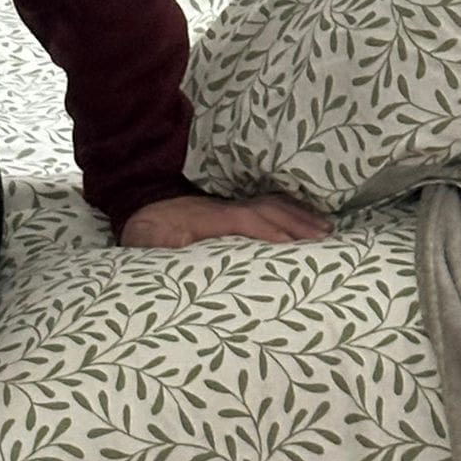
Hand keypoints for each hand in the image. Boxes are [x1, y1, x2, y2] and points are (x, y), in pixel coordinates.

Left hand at [120, 191, 332, 249]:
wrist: (135, 207)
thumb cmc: (143, 233)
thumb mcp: (144, 243)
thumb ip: (162, 249)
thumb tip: (181, 254)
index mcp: (202, 218)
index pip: (241, 220)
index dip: (267, 230)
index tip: (294, 245)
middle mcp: (219, 209)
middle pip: (263, 209)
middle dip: (294, 222)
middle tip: (325, 238)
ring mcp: (226, 207)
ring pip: (267, 205)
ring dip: (297, 214)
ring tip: (325, 228)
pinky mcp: (229, 211)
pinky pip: (263, 206)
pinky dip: (288, 209)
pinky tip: (305, 217)